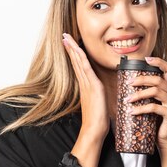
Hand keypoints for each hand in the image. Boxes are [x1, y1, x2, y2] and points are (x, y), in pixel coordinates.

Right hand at [63, 33, 108, 166]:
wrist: (94, 131)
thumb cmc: (98, 120)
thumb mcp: (100, 103)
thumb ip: (99, 95)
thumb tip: (102, 91)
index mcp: (87, 86)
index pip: (80, 66)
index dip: (75, 54)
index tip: (70, 43)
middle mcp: (85, 83)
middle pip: (76, 61)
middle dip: (71, 48)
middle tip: (65, 35)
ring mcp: (88, 85)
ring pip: (79, 63)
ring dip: (73, 50)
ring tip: (67, 38)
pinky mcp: (93, 87)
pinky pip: (86, 70)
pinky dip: (80, 59)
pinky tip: (78, 51)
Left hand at [127, 57, 166, 152]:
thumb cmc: (157, 122)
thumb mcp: (153, 104)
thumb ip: (148, 94)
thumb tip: (129, 84)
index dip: (159, 62)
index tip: (146, 59)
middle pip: (158, 79)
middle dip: (142, 79)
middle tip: (129, 83)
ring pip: (156, 91)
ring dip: (139, 94)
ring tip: (128, 99)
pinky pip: (154, 107)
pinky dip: (141, 108)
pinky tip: (132, 111)